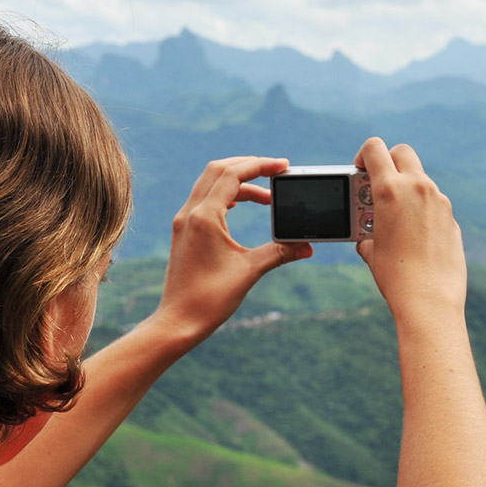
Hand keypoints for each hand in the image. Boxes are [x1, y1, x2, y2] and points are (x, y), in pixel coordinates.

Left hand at [151, 156, 312, 344]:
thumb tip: (307, 246)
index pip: (232, 174)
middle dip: (249, 166)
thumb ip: (280, 252)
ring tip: (266, 197)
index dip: (260, 165)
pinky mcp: (183, 232)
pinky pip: (204, 200)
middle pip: (218, 170)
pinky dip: (225, 196)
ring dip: (238, 182)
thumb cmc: (209, 299)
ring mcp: (183, 222)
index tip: (283, 166)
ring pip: (210, 184)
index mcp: (204, 217)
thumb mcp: (250, 271)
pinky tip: (240, 206)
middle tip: (275, 171)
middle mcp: (190, 213)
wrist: (178, 321)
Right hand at [355, 137, 464, 320]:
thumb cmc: (394, 275)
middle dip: (389, 162)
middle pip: (403, 152)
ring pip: (420, 178)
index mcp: (390, 189)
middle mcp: (417, 187)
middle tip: (379, 184)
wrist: (429, 299)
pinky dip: (422, 209)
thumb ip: (367, 228)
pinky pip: (433, 202)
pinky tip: (414, 235)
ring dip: (407, 188)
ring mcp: (439, 200)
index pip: (374, 148)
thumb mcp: (370, 248)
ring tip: (394, 218)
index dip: (363, 155)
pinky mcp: (451, 217)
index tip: (360, 169)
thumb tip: (367, 232)